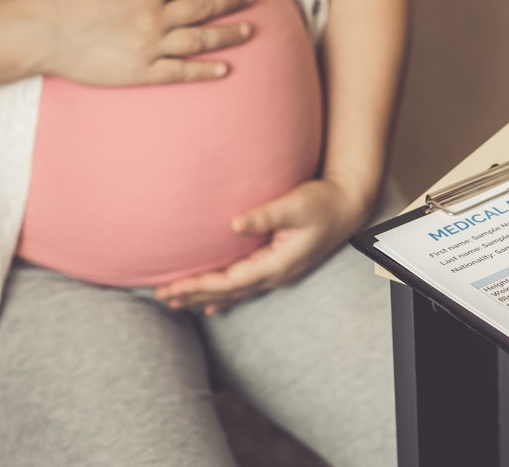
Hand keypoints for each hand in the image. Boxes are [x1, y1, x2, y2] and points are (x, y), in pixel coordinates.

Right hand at [28, 0, 253, 85]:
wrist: (43, 36)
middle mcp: (153, 18)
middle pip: (202, 7)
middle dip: (230, 0)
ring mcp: (150, 47)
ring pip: (199, 40)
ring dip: (227, 35)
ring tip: (248, 30)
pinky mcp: (142, 73)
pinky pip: (180, 72)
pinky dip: (204, 71)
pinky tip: (225, 68)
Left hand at [153, 177, 372, 314]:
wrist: (347, 206)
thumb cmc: (322, 202)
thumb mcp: (296, 204)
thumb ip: (266, 215)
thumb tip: (234, 224)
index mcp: (277, 263)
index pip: (231, 281)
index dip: (201, 285)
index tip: (174, 286)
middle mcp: (276, 274)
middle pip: (228, 292)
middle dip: (195, 295)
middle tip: (162, 297)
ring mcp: (276, 273)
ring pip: (234, 292)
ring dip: (204, 297)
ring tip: (176, 302)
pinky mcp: (276, 265)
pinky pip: (244, 287)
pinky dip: (224, 296)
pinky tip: (209, 305)